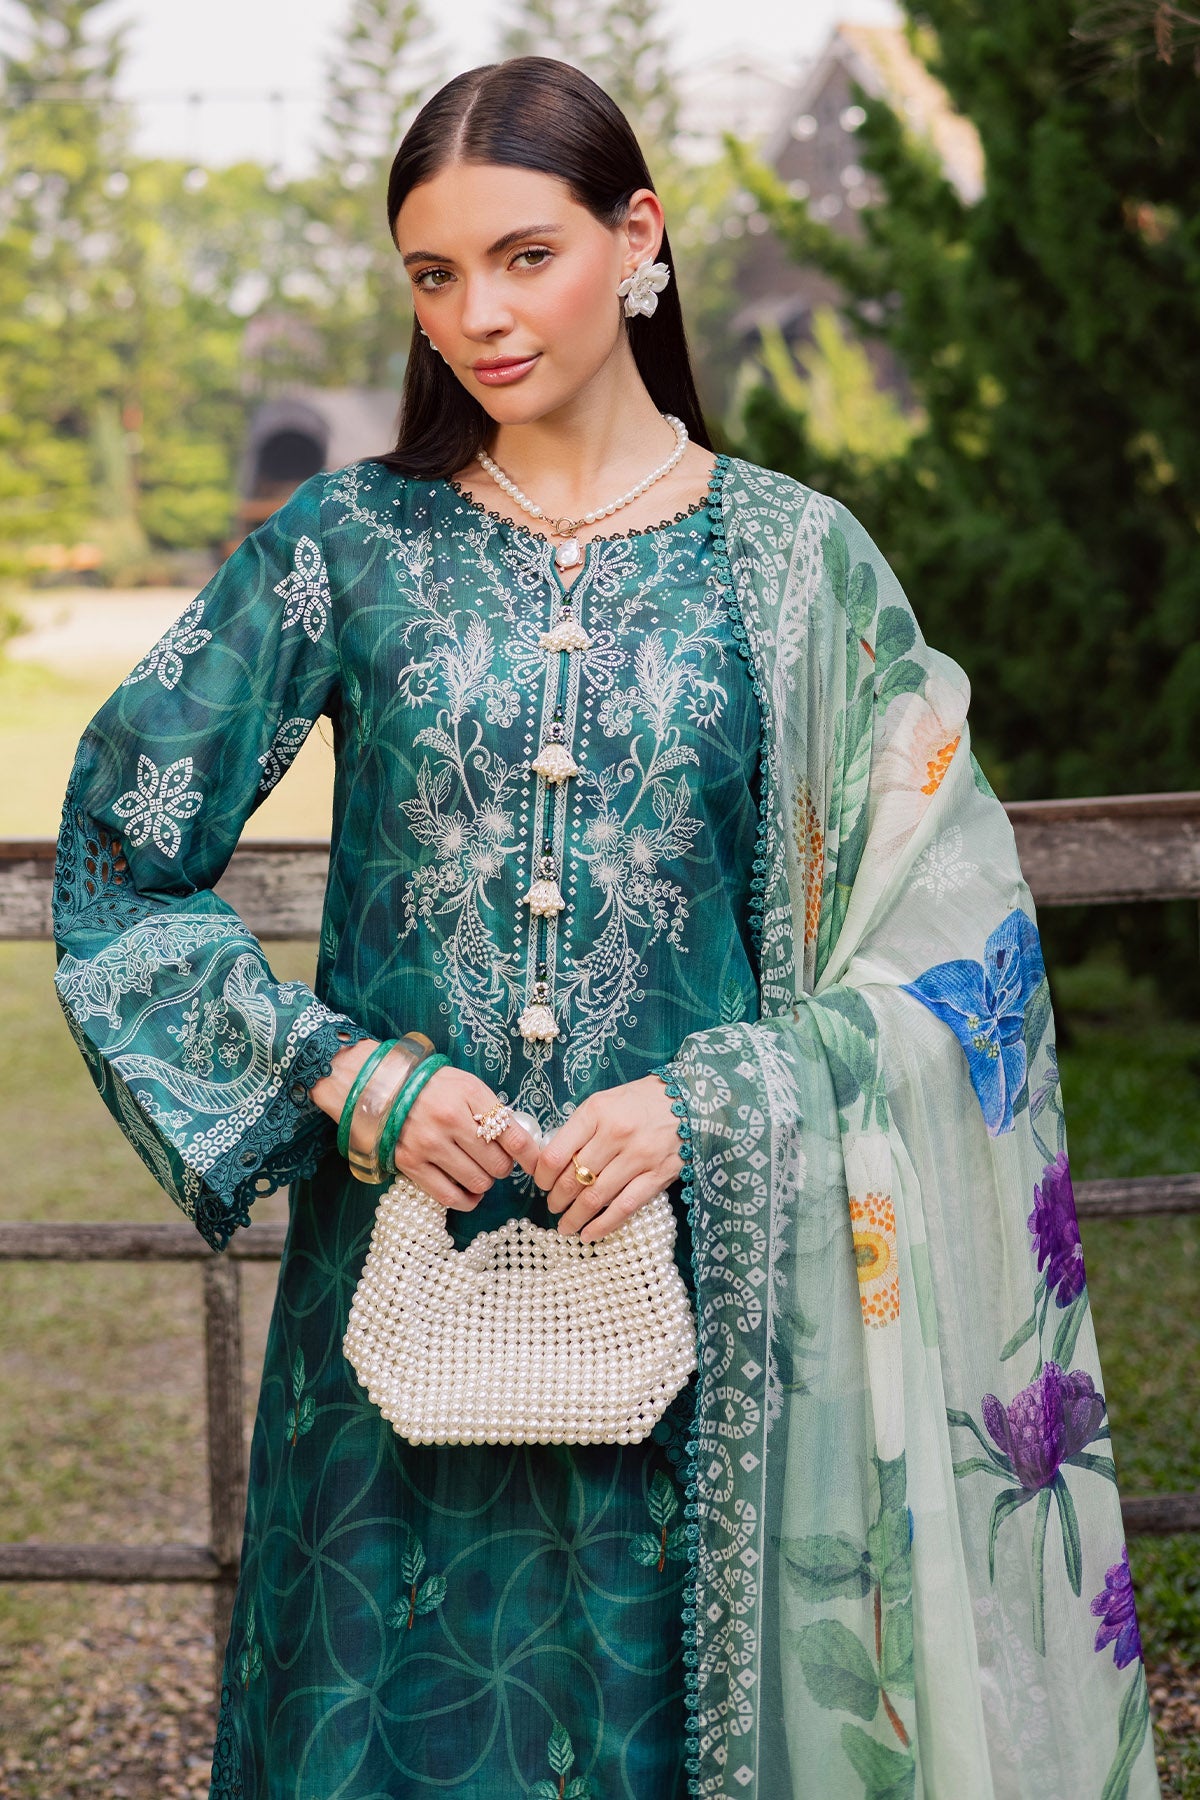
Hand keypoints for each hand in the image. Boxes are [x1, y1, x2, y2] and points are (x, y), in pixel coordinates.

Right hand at [311, 1042, 535, 1209]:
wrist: (382, 1088)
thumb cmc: (432, 1087)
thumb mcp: (467, 1086)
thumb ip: (493, 1110)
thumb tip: (522, 1144)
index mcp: (468, 1096)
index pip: (512, 1135)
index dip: (531, 1156)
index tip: (539, 1165)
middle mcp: (449, 1121)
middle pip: (498, 1164)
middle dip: (504, 1167)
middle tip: (496, 1159)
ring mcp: (428, 1145)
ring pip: (478, 1182)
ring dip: (486, 1182)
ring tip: (480, 1170)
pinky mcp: (411, 1164)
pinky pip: (450, 1197)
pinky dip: (468, 1200)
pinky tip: (470, 1192)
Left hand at [533, 1076, 681, 1241]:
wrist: (689, 1102)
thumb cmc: (639, 1101)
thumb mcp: (604, 1102)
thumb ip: (580, 1129)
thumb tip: (553, 1163)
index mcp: (596, 1112)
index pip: (556, 1154)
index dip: (543, 1176)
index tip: (543, 1184)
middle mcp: (615, 1134)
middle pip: (573, 1179)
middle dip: (557, 1200)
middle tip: (553, 1207)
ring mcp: (638, 1157)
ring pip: (595, 1197)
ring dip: (575, 1217)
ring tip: (566, 1226)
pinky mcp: (657, 1176)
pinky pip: (624, 1207)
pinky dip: (603, 1225)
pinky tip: (590, 1234)